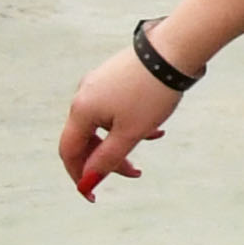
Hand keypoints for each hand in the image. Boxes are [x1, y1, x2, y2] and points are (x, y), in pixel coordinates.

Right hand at [60, 48, 185, 198]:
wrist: (174, 50)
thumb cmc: (152, 93)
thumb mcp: (131, 133)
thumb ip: (108, 159)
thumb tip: (88, 181)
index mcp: (81, 110)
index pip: (69, 152)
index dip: (79, 176)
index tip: (93, 195)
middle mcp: (84, 95)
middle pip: (88, 138)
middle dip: (109, 158)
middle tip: (136, 172)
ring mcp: (98, 83)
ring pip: (106, 123)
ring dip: (124, 138)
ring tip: (154, 137)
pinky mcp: (115, 75)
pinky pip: (116, 108)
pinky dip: (131, 121)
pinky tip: (156, 123)